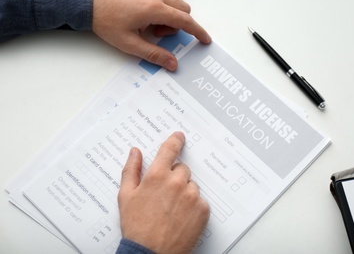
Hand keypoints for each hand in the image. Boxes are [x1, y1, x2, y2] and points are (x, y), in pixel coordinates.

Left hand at [92, 0, 210, 70]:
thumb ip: (154, 54)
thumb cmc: (106, 20)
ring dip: (170, 17)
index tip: (205, 39)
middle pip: (184, 11)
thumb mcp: (129, 43)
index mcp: (155, 10)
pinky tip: (146, 16)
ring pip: (175, 3)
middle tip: (159, 35)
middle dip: (178, 26)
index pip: (186, 22)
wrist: (89, 2)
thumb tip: (172, 63)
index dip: (198, 32)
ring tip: (149, 26)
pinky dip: (163, 9)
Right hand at [118, 132, 209, 252]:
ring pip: (192, 185)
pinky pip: (200, 200)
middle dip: (175, 177)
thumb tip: (135, 152)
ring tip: (172, 209)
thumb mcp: (126, 196)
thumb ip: (131, 170)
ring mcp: (192, 196)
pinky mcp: (202, 209)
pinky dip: (193, 206)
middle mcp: (176, 182)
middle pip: (182, 169)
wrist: (150, 253)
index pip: (169, 150)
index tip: (179, 136)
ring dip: (185, 192)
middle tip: (165, 194)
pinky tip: (181, 217)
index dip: (175, 141)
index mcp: (157, 176)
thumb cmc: (137, 226)